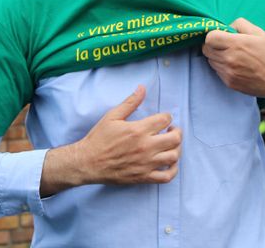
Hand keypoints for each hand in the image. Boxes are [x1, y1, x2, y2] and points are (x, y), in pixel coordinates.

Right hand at [40, 85, 181, 195]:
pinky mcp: (143, 177)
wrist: (88, 162)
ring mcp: (146, 163)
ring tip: (170, 145)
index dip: (168, 117)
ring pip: (173, 157)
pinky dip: (173, 170)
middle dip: (177, 132)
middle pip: (175, 138)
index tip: (164, 119)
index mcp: (138, 130)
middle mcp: (145, 147)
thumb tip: (142, 88)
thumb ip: (130, 102)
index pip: (165, 120)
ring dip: (176, 149)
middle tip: (171, 130)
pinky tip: (169, 163)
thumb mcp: (112, 116)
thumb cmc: (99, 139)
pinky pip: (166, 177)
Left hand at [202, 18, 264, 98]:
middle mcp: (229, 59)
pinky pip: (218, 72)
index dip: (214, 35)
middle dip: (214, 46)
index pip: (209, 38)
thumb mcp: (259, 32)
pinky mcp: (230, 84)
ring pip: (211, 62)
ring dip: (217, 57)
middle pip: (207, 50)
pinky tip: (236, 66)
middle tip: (226, 45)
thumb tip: (226, 28)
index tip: (221, 36)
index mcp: (236, 44)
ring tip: (233, 56)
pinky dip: (223, 68)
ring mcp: (229, 73)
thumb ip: (239, 24)